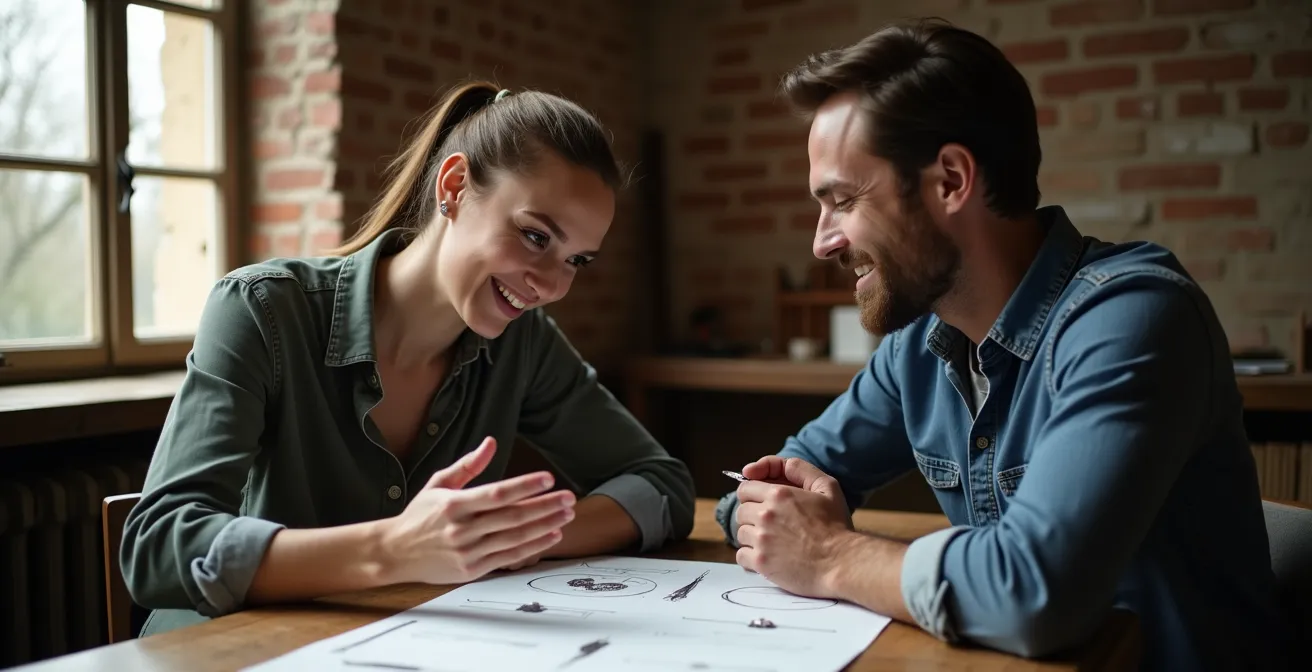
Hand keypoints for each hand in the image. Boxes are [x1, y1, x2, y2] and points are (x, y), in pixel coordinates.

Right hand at [379, 437, 574, 584]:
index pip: (496, 493)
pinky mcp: (472, 569)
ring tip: (566, 515)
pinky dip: (533, 547)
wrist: (394, 552)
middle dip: (545, 506)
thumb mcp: (439, 484)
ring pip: (514, 538)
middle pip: (512, 517)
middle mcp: (462, 528)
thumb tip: (491, 443)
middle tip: (569, 497)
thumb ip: (468, 465)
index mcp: (454, 504)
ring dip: (545, 526)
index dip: (525, 486)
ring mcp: (467, 551)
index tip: (548, 478)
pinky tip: (550, 535)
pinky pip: (509, 557)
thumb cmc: (419, 515)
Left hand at [734, 457, 854, 597]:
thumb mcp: (827, 487)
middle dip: (752, 516)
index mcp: (778, 494)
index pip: (745, 488)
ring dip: (752, 537)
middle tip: (771, 525)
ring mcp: (761, 539)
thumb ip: (801, 470)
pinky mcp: (761, 562)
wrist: (842, 563)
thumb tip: (779, 466)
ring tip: (772, 542)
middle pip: (740, 511)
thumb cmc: (837, 527)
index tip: (761, 503)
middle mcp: (765, 514)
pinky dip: (750, 557)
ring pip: (740, 533)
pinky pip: (741, 556)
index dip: (752, 495)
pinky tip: (766, 556)